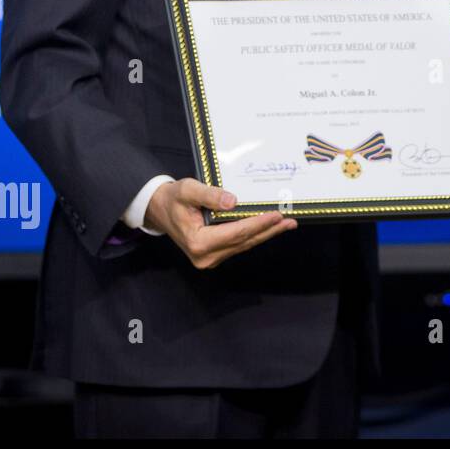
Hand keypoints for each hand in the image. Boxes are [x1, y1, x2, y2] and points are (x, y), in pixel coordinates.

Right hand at [144, 178, 296, 269]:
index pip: (236, 233)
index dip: (258, 224)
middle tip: (290, 221)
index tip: (277, 214)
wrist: (159, 210)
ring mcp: (210, 258)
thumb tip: (233, 201)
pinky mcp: (214, 254)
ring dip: (265, 234)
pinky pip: (239, 245)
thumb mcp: (187, 190)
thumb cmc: (173, 198)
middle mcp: (205, 256)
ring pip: (244, 245)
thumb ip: (209, 195)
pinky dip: (254, 235)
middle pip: (244, 242)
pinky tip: (269, 228)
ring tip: (287, 224)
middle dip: (268, 231)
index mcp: (198, 242)